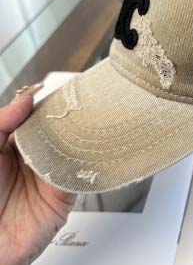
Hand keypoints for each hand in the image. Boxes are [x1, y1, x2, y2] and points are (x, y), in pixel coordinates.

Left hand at [0, 84, 75, 264]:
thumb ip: (1, 122)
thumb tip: (26, 98)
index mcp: (12, 144)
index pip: (38, 117)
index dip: (50, 104)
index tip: (63, 89)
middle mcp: (33, 158)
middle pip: (60, 131)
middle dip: (71, 118)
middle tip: (83, 102)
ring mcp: (49, 175)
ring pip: (73, 149)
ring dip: (82, 138)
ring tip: (92, 121)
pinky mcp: (64, 194)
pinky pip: (80, 173)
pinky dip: (87, 162)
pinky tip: (90, 149)